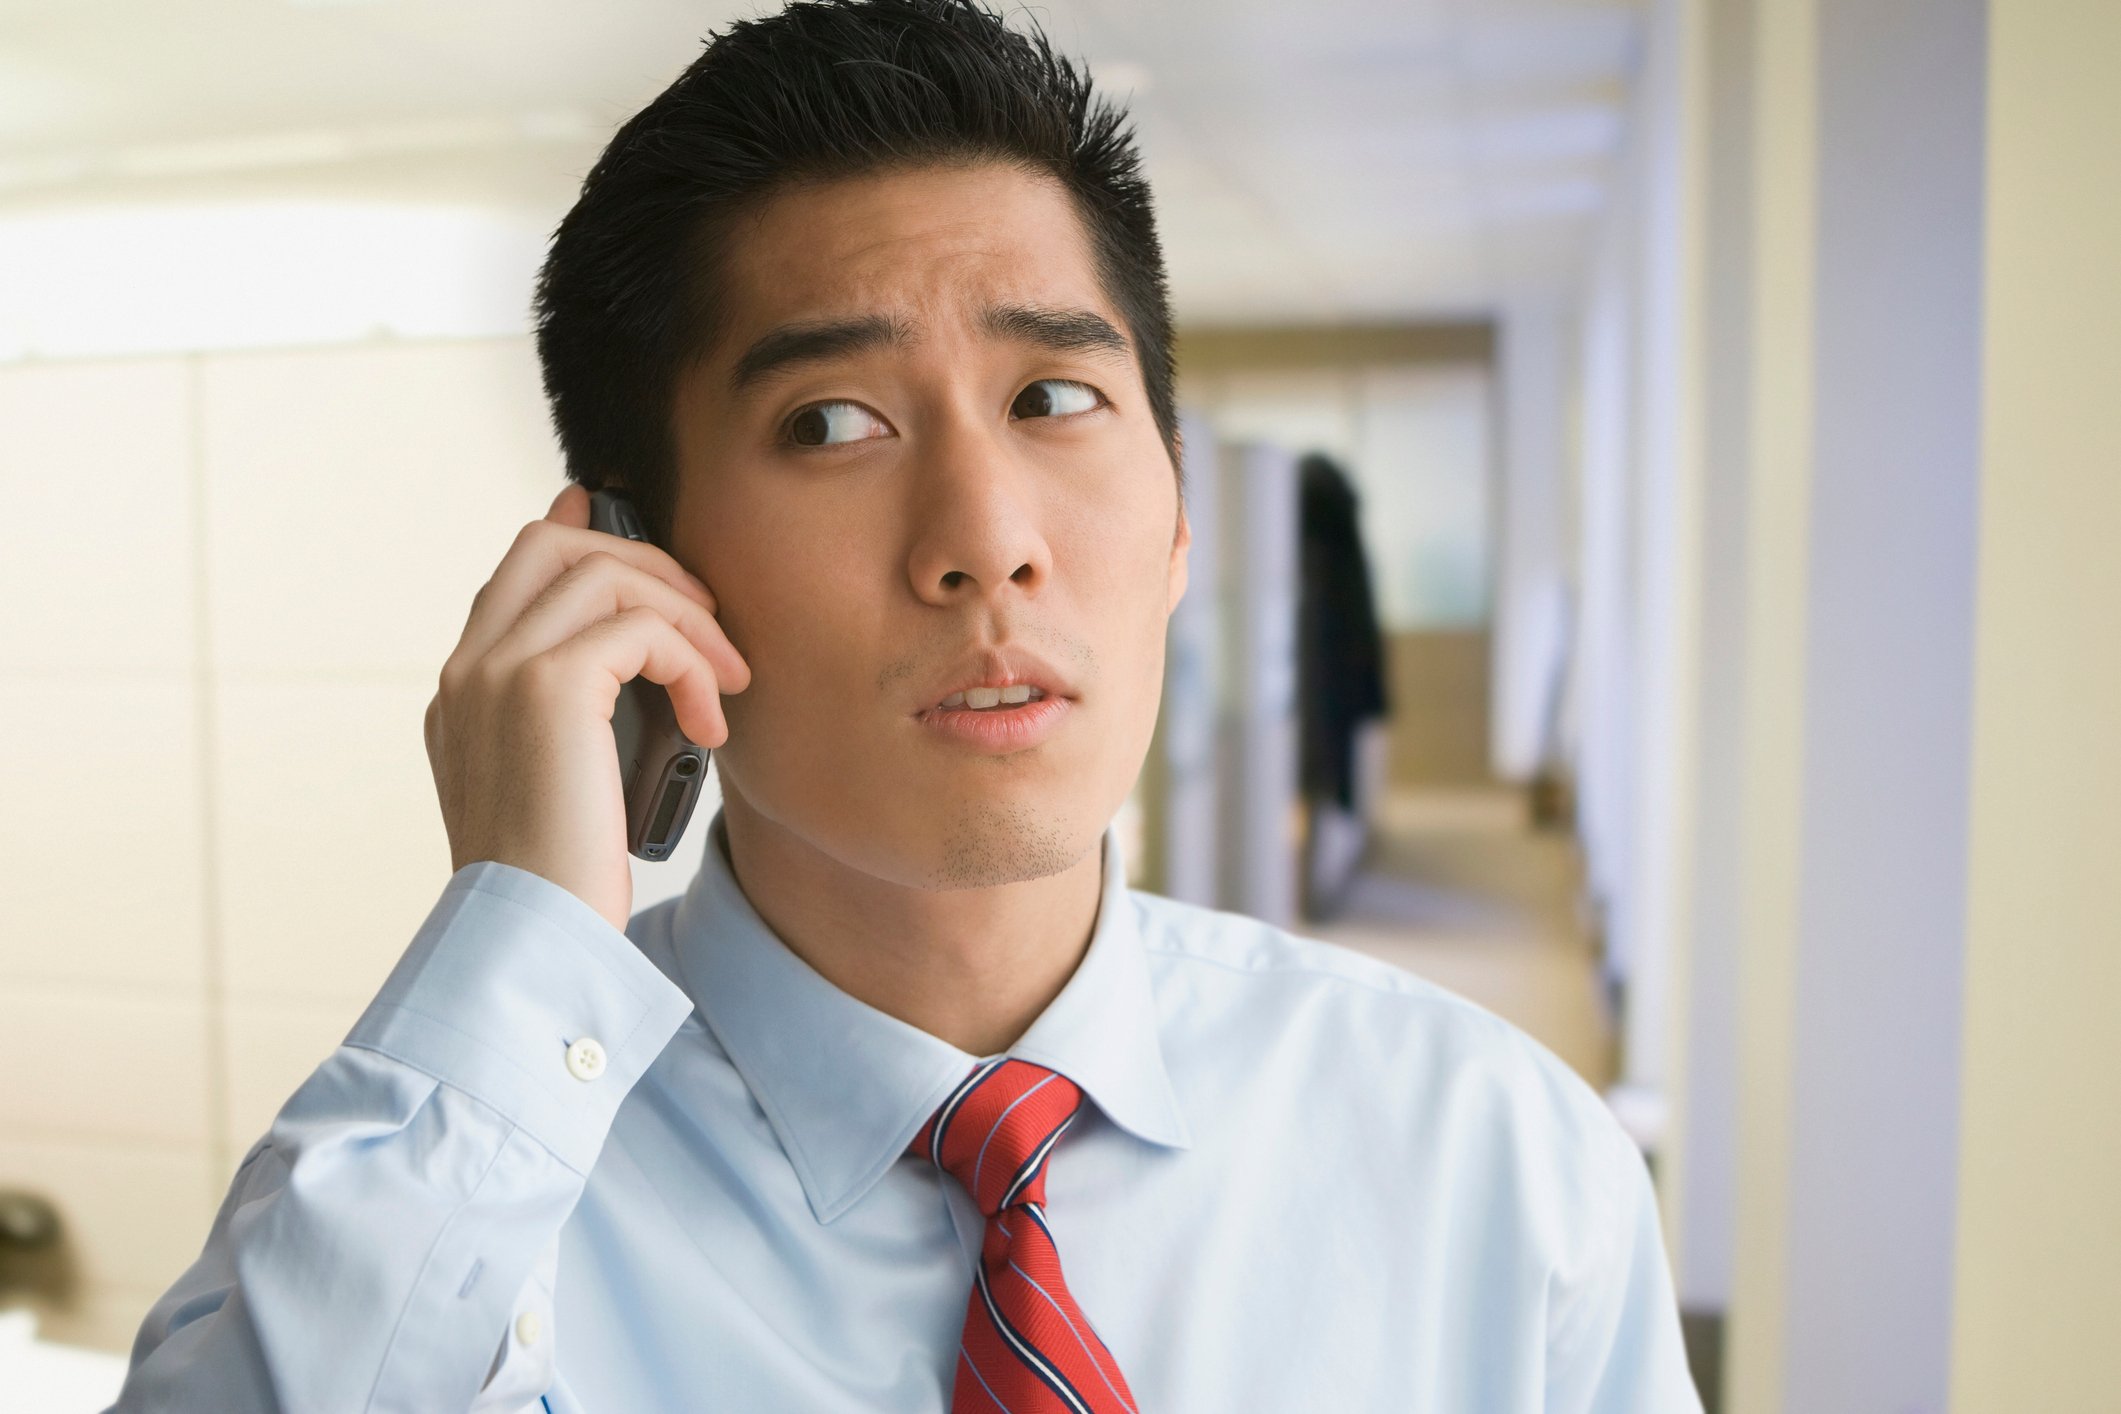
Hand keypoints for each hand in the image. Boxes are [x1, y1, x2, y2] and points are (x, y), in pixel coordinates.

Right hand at [423, 484, 749, 930]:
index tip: (636, 531)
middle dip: (648, 563)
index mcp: (464, 690)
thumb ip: (585, 716)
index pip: (518, 569)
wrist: (531, 939)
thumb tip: (638, 656)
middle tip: (709, 622)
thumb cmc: (564, 882)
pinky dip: (693, 662)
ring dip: (687, 616)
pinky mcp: (547, 686)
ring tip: (726, 682)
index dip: (579, 532)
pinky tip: (710, 722)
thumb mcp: (568, 784)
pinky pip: (640, 626)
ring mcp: (499, 670)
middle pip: (556, 544)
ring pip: (606, 572)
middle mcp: (468, 668)